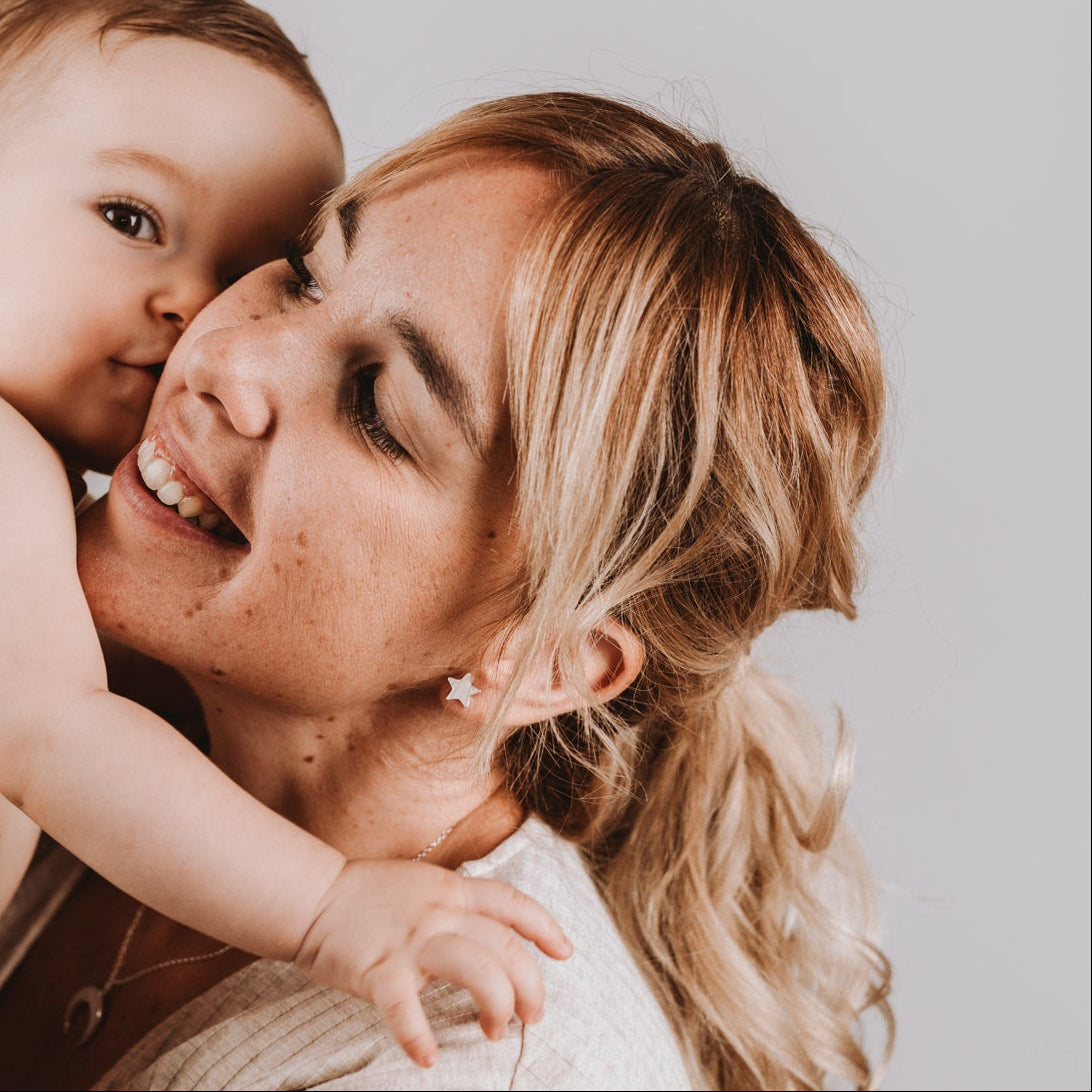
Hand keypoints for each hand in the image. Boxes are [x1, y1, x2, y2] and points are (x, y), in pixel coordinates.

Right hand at [292, 857, 571, 1066]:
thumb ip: (456, 902)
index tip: (565, 952)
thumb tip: (490, 931)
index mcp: (452, 890)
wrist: (313, 895)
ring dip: (497, 1006)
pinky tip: (428, 1058)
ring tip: (495, 1032)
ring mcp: (411, 940)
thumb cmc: (369, 895)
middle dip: (530, 986)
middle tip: (532, 1017)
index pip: (512, 904)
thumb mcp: (424, 883)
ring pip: (477, 969)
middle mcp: (440, 912)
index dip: (545, 927)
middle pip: (505, 947)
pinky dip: (418, 1037)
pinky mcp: (379, 969)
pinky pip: (405, 1009)